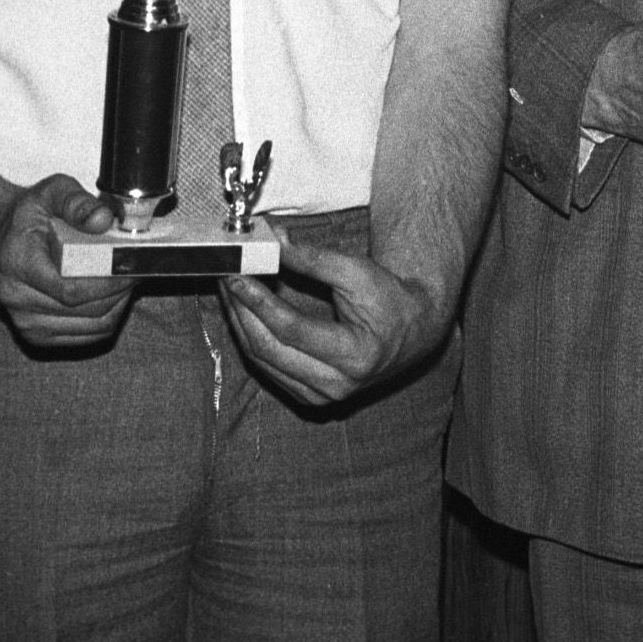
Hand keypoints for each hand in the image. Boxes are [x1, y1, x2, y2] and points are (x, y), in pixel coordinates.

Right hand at [0, 173, 134, 346]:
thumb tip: (102, 220)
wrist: (5, 237)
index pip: (71, 290)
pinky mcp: (37, 335)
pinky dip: (108, 318)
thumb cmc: (31, 215)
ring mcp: (26, 322)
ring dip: (118, 305)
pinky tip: (112, 295)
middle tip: (136, 269)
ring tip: (126, 280)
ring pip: (92, 326)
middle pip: (86, 310)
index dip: (109, 282)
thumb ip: (78, 202)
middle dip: (119, 291)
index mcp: (17, 265)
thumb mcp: (53, 192)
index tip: (131, 266)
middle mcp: (16, 299)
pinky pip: (86, 336)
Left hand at [220, 220, 444, 406]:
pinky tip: (247, 314)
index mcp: (356, 356)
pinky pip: (269, 368)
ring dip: (242, 325)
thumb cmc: (391, 299)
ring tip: (233, 293)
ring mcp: (323, 397)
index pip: (291, 330)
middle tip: (227, 280)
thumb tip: (273, 244)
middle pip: (269, 349)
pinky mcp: (312, 397)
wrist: (415, 331)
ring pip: (262, 362)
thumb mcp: (358, 272)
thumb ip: (314, 260)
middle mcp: (337, 385)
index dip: (258, 302)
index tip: (236, 276)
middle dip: (242, 312)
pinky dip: (254, 339)